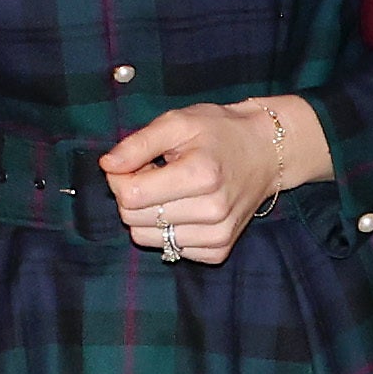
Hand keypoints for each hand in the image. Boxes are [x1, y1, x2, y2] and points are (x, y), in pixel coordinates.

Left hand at [98, 97, 322, 263]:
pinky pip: (168, 249)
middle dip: (133, 195)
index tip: (134, 162)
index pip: (130, 195)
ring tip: (172, 190)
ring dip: (149, 214)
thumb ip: (138, 144)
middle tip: (156, 173)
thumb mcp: (178, 122)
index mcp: (201, 175)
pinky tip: (185, 207)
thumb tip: (107, 166)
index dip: (120, 178)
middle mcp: (212, 211)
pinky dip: (167, 230)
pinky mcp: (218, 251)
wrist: (265, 152)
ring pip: (146, 238)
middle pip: (134, 219)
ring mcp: (217, 235)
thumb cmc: (220, 132)